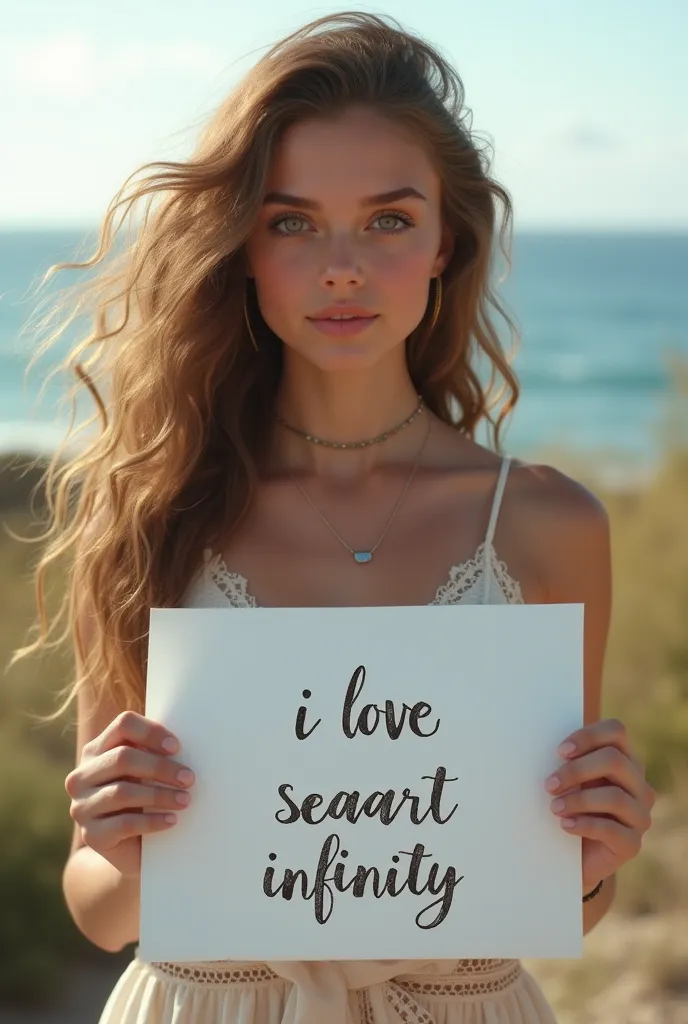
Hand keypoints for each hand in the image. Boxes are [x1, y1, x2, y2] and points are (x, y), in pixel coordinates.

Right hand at [65, 711, 194, 878]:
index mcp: (96, 751)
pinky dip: (153, 821)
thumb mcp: (147, 774)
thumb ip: (155, 754)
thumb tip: (186, 744)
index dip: (151, 732)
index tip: (176, 747)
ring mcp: (82, 806)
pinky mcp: (91, 835)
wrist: (133, 850)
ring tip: (185, 800)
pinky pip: (124, 824)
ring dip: (160, 795)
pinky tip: (172, 820)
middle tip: (189, 778)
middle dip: (161, 767)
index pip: (123, 725)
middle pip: (122, 758)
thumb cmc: (146, 802)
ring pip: (122, 792)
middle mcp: (82, 776)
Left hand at [545, 717, 654, 892]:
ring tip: (554, 808)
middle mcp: (638, 785)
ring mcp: (639, 815)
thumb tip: (548, 747)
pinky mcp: (632, 844)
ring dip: (577, 800)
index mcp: (624, 760)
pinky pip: (612, 830)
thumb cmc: (568, 807)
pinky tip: (565, 825)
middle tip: (549, 785)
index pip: (616, 731)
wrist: (573, 856)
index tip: (560, 752)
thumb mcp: (569, 780)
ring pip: (615, 797)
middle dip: (576, 771)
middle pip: (614, 761)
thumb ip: (568, 761)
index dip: (588, 737)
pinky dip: (584, 825)